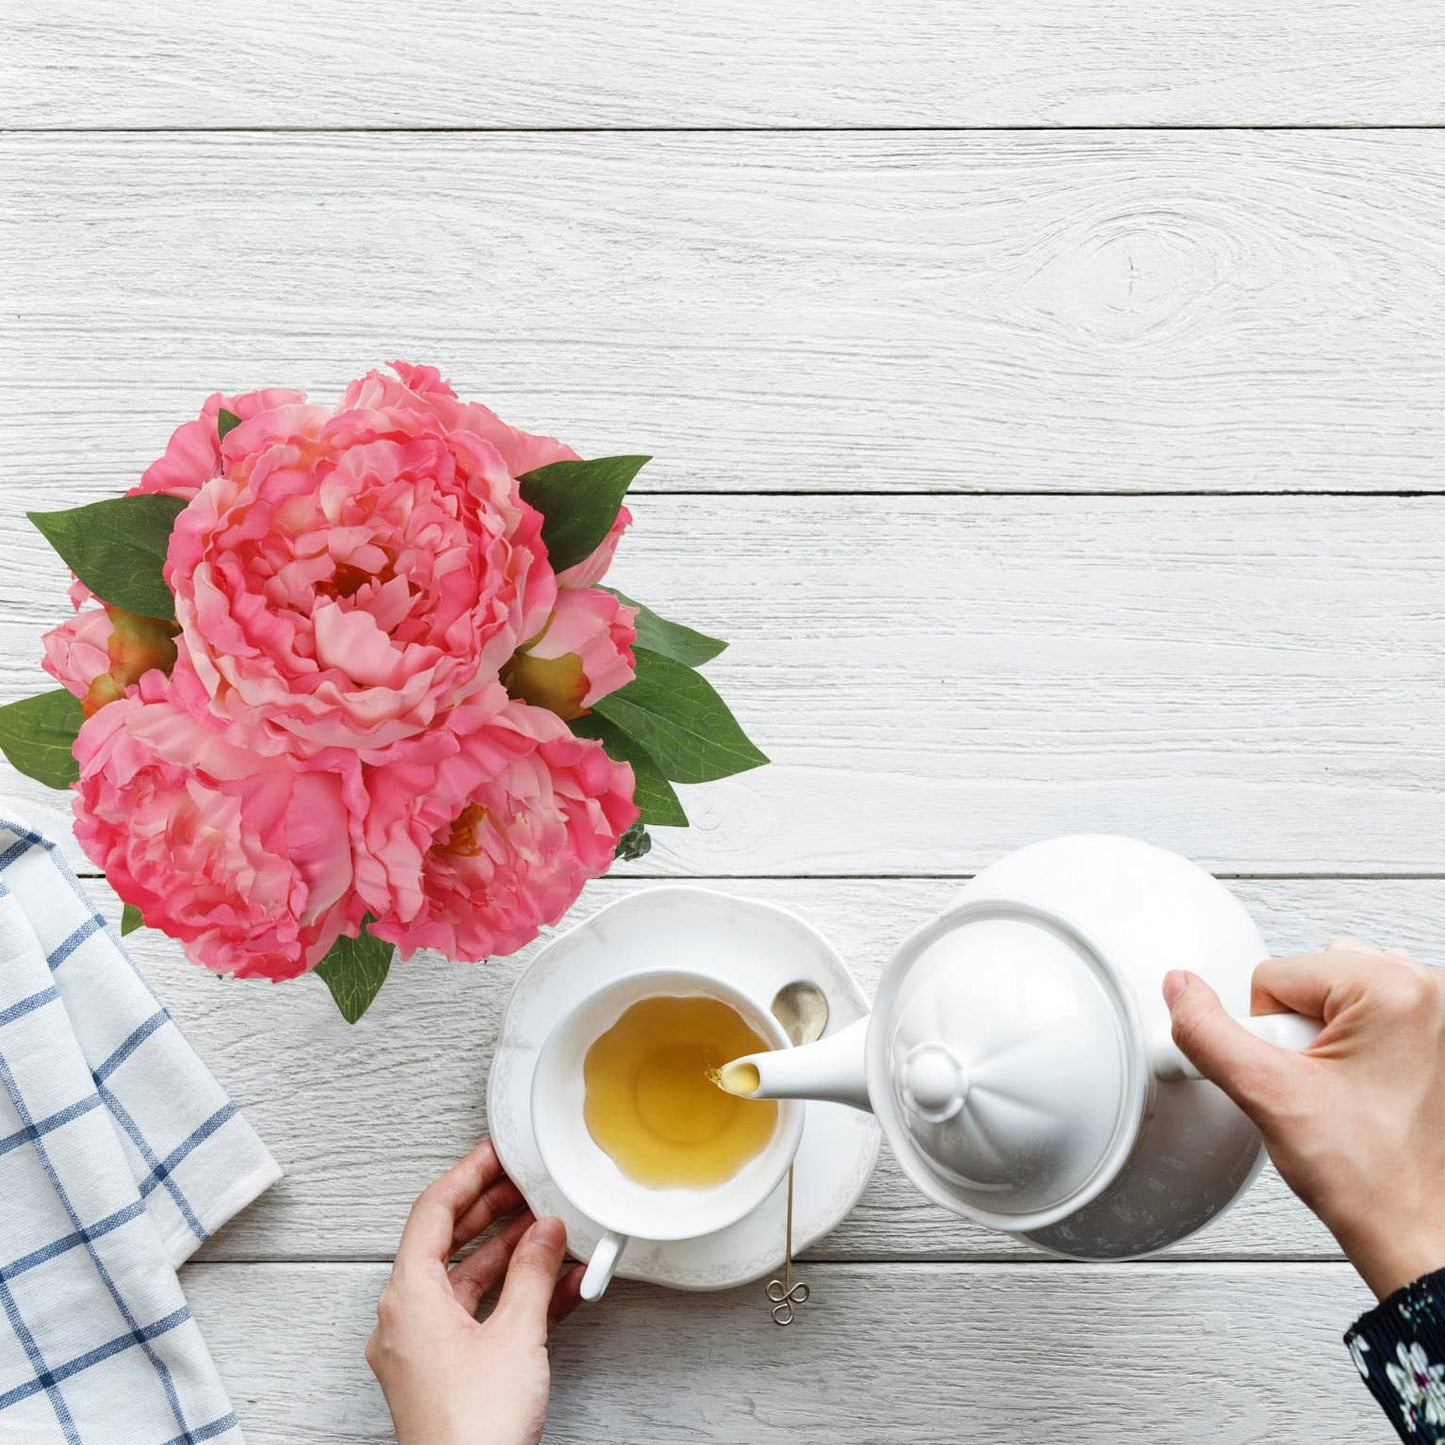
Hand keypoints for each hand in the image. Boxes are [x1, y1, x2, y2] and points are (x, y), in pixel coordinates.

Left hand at [366, 1140, 584, 1444]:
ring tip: (550, 1230)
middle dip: (492, 1211)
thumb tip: (544, 1232)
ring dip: (509, 1254)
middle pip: (446, 1242)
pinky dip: (512, 1296)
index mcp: (407, 1297)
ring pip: (466, 1280)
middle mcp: (406, 1319)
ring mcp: (422, 1349)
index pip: (431, 1212)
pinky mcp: (443, 1374)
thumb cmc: (472, 1429)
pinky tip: (555, 1286)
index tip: (495, 1153)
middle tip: (526, 1184)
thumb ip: (533, 1272)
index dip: (467, 1175)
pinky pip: (477, 1316)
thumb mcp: (516, 1334)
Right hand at [1164, 938, 1444, 1299]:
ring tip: (1342, 1090)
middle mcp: (1428, 990)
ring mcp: (1439, 1014)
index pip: (1274, 975)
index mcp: (1393, 988)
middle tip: (1321, 1087)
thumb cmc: (1375, 1180)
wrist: (1419, 1232)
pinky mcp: (1439, 1036)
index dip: (1266, 1034)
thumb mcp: (1269, 1096)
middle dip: (1297, 1031)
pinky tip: (1362, 1087)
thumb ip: (1208, 1034)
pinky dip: (1356, 1043)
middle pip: (1309, 977)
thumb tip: (1180, 990)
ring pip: (1338, 991)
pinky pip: (1372, 1011)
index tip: (1295, 1079)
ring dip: (1325, 1035)